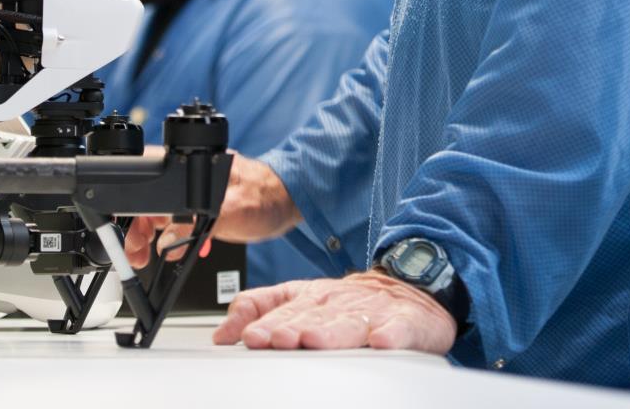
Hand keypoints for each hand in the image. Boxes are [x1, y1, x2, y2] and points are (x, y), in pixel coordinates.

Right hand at [124, 154, 298, 268]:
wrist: (289, 201)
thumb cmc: (267, 197)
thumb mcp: (233, 212)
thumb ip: (199, 225)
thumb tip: (168, 240)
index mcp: (192, 165)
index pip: (148, 178)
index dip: (133, 206)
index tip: (127, 231)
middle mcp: (189, 174)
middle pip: (148, 199)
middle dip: (138, 228)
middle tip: (136, 254)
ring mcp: (195, 189)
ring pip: (159, 211)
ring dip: (151, 235)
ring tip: (147, 256)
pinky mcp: (202, 204)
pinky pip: (176, 219)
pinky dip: (169, 236)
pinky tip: (173, 250)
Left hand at [214, 271, 456, 352]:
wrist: (407, 289)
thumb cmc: (348, 302)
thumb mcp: (299, 298)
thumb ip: (258, 309)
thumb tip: (222, 334)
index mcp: (312, 299)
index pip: (286, 311)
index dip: (269, 324)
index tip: (252, 336)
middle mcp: (339, 305)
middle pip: (315, 318)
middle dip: (294, 328)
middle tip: (276, 339)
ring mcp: (372, 314)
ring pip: (350, 325)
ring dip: (331, 332)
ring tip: (314, 341)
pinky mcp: (404, 324)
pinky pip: (399, 330)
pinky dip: (391, 334)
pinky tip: (382, 341)